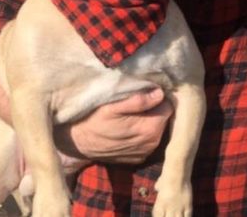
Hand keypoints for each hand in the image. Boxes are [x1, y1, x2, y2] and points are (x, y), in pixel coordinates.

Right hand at [54, 88, 172, 163]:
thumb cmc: (93, 120)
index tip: (150, 90)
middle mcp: (153, 143)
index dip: (161, 97)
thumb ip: (138, 101)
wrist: (77, 143)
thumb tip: (159, 93)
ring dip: (151, 120)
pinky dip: (144, 132)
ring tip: (135, 113)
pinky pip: (150, 139)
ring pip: (159, 129)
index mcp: (150, 128)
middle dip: (157, 108)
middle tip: (141, 99)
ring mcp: (146, 152)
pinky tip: (131, 126)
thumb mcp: (112, 106)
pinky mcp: (139, 157)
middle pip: (166, 118)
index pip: (170, 106)